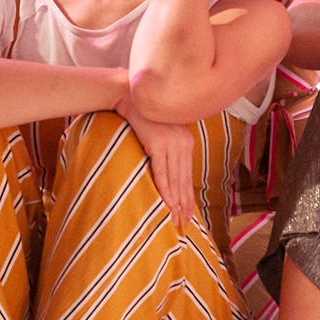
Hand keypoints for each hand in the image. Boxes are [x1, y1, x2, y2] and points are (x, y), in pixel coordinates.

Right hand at [117, 95, 196, 227]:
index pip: (188, 175)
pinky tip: (167, 202)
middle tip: (184, 224)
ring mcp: (172, 143)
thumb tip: (165, 168)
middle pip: (184, 180)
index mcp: (186, 142)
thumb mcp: (160, 133)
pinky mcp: (159, 144)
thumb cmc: (142, 115)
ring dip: (176, 201)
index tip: (189, 213)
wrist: (130, 96)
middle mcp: (183, 143)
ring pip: (175, 179)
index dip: (188, 196)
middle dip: (185, 204)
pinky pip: (162, 171)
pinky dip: (165, 188)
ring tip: (176, 219)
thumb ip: (166, 148)